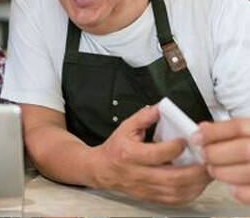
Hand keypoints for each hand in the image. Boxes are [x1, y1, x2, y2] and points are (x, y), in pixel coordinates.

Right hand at [92, 105, 210, 203]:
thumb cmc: (115, 149)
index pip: (156, 154)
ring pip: (176, 192)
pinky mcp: (151, 197)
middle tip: (206, 160)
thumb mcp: (126, 127)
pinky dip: (190, 193)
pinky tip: (196, 184)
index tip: (185, 140)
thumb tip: (160, 108)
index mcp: (130, 154)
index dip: (174, 148)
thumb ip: (144, 117)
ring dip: (196, 183)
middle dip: (194, 170)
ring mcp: (145, 188)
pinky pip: (174, 200)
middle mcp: (138, 174)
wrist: (102, 169)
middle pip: (171, 178)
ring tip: (205, 171)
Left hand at [192, 119, 249, 204]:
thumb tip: (204, 129)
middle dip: (216, 153)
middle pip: (243, 150)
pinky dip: (238, 191)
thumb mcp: (248, 131)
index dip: (213, 132)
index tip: (196, 137)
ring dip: (222, 172)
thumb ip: (229, 130)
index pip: (238, 127)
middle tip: (204, 155)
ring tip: (213, 169)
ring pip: (247, 172)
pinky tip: (230, 186)